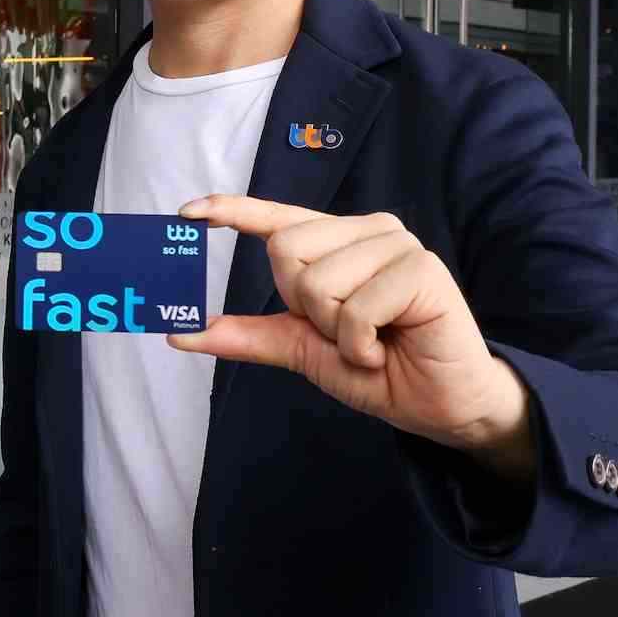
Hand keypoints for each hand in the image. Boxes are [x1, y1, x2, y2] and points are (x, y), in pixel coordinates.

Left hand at [168, 196, 534, 473]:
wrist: (436, 406)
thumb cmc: (377, 369)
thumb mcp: (302, 350)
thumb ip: (250, 335)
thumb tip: (180, 333)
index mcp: (338, 242)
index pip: (278, 219)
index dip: (234, 211)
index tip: (189, 212)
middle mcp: (367, 231)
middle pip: (286, 250)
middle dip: (304, 308)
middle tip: (347, 334)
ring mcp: (397, 244)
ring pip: (317, 282)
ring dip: (336, 332)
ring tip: (372, 342)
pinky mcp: (421, 268)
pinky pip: (354, 308)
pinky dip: (360, 344)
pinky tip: (388, 349)